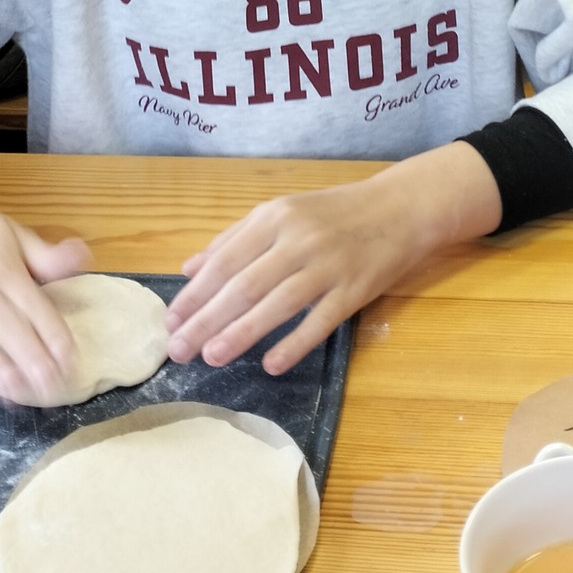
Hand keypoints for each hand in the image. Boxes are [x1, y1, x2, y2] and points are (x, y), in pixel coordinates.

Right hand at [0, 113, 91, 399]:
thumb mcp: (11, 233)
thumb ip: (46, 256)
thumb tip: (84, 258)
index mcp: (4, 269)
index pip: (37, 311)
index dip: (55, 341)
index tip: (70, 365)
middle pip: (11, 334)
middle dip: (34, 366)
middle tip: (52, 391)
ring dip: (0, 375)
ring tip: (18, 396)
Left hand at [164, 141, 502, 375]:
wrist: (402, 208)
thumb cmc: (336, 212)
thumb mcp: (283, 212)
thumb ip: (235, 238)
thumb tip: (189, 269)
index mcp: (275, 217)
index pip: (225, 260)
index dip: (195, 294)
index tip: (170, 321)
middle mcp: (298, 238)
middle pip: (244, 285)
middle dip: (206, 320)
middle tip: (178, 350)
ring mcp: (328, 265)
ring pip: (277, 304)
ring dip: (241, 333)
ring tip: (211, 357)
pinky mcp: (355, 290)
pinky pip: (320, 322)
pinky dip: (294, 344)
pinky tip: (271, 364)